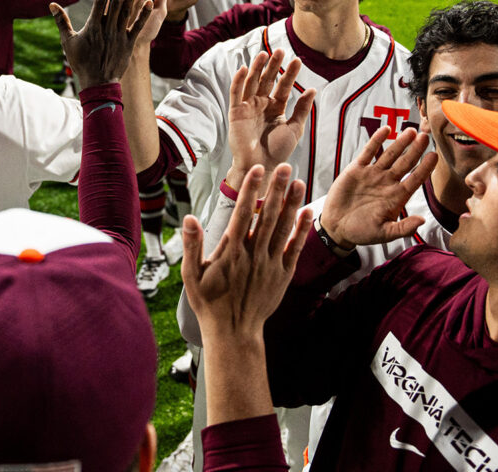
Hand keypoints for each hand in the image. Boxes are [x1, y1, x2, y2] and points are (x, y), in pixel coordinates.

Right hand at [51, 0, 152, 86]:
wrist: (98, 83)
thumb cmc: (81, 62)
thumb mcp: (68, 42)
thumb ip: (61, 21)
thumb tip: (52, 4)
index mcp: (93, 27)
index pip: (100, 2)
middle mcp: (107, 29)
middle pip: (116, 3)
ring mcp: (119, 36)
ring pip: (127, 12)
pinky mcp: (128, 43)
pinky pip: (137, 27)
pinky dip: (143, 15)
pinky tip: (149, 2)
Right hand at [182, 163, 312, 338]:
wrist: (234, 332)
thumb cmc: (209, 303)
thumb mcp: (192, 276)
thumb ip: (192, 246)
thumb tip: (189, 218)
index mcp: (232, 252)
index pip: (242, 213)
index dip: (250, 190)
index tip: (257, 169)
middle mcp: (254, 255)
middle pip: (268, 216)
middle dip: (277, 189)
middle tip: (286, 166)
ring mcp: (271, 265)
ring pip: (284, 228)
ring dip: (292, 204)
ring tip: (299, 182)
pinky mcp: (283, 275)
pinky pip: (295, 248)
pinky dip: (302, 230)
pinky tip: (308, 212)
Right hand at [226, 50, 315, 190]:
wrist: (262, 166)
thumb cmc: (278, 151)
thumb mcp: (294, 128)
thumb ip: (302, 109)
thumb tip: (312, 90)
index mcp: (275, 108)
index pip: (283, 87)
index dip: (290, 74)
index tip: (298, 60)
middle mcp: (261, 105)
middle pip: (267, 80)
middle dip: (273, 66)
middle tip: (281, 51)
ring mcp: (248, 107)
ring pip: (252, 82)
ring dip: (257, 68)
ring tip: (264, 53)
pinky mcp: (236, 112)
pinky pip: (236, 93)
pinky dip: (239, 80)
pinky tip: (245, 68)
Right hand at [318, 127, 437, 249]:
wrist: (336, 227)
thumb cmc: (362, 232)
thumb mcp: (384, 234)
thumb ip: (403, 228)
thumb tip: (422, 221)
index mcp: (396, 197)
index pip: (415, 179)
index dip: (424, 168)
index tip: (434, 156)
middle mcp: (387, 182)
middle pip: (405, 163)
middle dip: (416, 150)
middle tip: (425, 136)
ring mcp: (373, 174)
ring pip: (389, 154)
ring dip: (400, 142)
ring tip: (411, 131)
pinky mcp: (357, 170)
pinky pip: (369, 152)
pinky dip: (376, 140)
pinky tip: (386, 130)